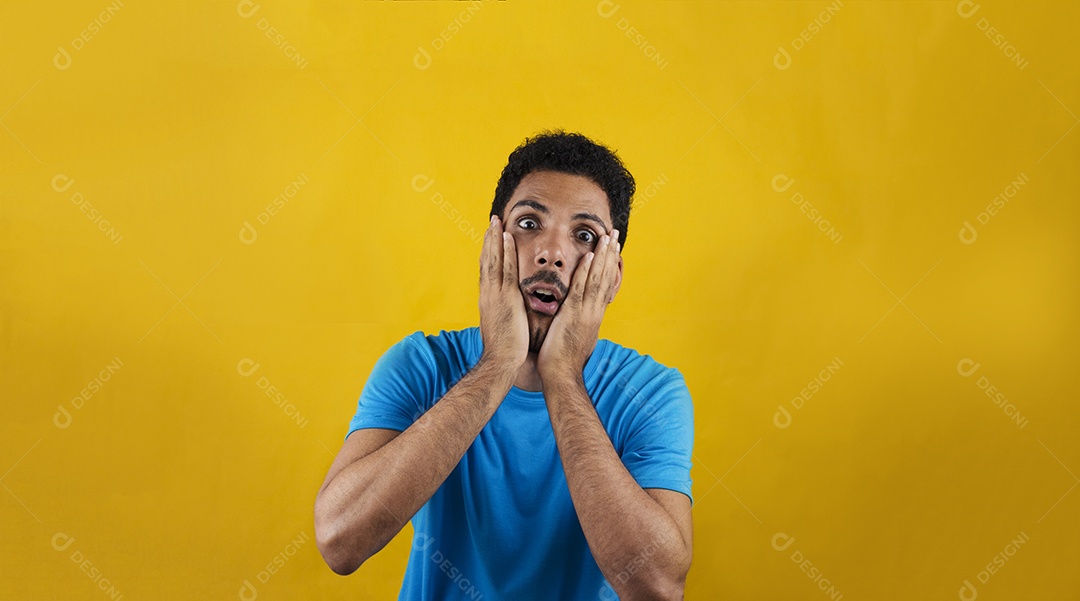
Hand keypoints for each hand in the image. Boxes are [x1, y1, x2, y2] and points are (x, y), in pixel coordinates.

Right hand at [478, 215, 528, 370]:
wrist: (502, 362)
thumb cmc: (506, 349)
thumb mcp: (504, 326)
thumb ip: (505, 313)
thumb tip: (509, 310)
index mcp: (488, 300)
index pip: (487, 271)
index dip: (489, 253)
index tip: (491, 238)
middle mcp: (488, 294)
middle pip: (486, 261)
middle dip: (488, 240)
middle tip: (491, 221)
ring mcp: (494, 295)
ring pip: (493, 260)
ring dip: (494, 239)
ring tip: (496, 221)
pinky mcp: (505, 298)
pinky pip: (505, 269)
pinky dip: (505, 252)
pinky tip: (506, 237)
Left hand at [537, 229, 621, 381]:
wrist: (562, 376)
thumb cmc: (563, 359)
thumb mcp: (575, 335)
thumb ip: (578, 322)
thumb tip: (578, 315)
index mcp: (594, 315)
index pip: (605, 285)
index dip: (610, 265)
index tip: (613, 248)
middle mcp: (594, 311)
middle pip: (605, 277)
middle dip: (610, 254)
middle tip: (616, 234)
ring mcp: (586, 312)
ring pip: (596, 279)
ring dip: (602, 257)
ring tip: (607, 237)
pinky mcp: (573, 315)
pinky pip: (580, 289)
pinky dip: (586, 272)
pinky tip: (589, 256)